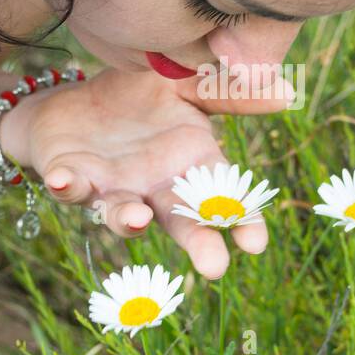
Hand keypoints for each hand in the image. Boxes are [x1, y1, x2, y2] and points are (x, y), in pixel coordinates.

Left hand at [16, 68, 293, 278]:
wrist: (74, 98)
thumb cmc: (140, 100)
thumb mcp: (186, 87)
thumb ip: (228, 93)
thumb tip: (288, 90)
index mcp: (190, 166)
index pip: (224, 198)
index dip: (242, 220)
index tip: (256, 243)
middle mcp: (154, 188)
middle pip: (179, 220)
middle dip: (196, 242)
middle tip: (214, 268)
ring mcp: (113, 188)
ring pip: (122, 213)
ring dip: (128, 220)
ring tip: (138, 220)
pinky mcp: (72, 177)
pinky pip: (70, 188)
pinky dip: (68, 187)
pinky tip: (66, 180)